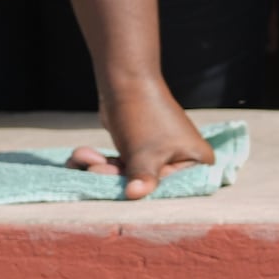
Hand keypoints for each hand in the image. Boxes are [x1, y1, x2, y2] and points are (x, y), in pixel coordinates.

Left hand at [72, 82, 214, 201]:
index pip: (176, 189)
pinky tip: (81, 156)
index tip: (124, 194)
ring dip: (100, 170)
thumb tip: (135, 195)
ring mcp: (158, 157)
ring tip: (81, 157)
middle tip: (92, 169)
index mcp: (196, 162)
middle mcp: (181, 162)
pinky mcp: (138, 152)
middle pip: (146, 184)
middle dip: (113, 178)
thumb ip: (142, 179)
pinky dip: (99, 163)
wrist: (124, 82)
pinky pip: (119, 167)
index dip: (149, 194)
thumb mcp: (145, 154)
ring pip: (127, 177)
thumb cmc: (146, 116)